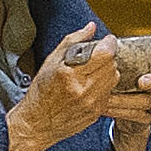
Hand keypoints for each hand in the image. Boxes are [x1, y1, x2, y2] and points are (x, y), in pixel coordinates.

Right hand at [9, 24, 140, 150]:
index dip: (109, 43)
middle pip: (112, 65)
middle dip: (107, 56)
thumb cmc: (41, 91)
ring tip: (94, 70)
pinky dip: (104, 85)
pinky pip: (110, 92)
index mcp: (70, 74)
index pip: (105, 54)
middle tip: (98, 55)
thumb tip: (91, 27)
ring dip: (108, 70)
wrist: (37, 124)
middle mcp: (83, 90)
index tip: (107, 40)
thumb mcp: (51, 61)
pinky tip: (91, 85)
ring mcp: (91, 103)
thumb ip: (73, 41)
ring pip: (114, 78)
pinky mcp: (96, 113)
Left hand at [91, 30, 150, 150]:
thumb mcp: (107, 60)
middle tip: (141, 81)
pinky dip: (121, 111)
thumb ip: (102, 47)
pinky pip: (139, 115)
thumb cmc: (109, 75)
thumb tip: (91, 27)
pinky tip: (105, 107)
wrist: (107, 105)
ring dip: (129, 99)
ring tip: (109, 97)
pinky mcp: (147, 116)